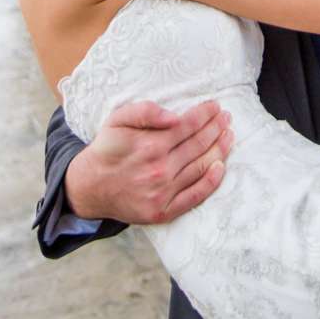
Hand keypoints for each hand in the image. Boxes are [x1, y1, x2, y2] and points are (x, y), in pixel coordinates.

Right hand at [65, 97, 232, 224]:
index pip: (188, 125)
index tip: (216, 106)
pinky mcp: (163, 212)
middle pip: (198, 145)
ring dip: (219, 149)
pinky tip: (221, 166)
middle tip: (227, 118)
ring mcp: (163, 193)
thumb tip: (174, 117)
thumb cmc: (107, 149)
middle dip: (216, 128)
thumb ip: (145, 112)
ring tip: (229, 136)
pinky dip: (212, 181)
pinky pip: (195, 196)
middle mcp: (159, 169)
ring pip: (201, 167)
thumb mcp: (117, 119)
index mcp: (150, 145)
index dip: (205, 114)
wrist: (90, 187)